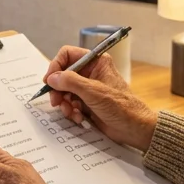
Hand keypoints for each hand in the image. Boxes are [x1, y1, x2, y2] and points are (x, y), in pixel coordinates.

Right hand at [44, 45, 158, 150]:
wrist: (134, 128)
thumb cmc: (121, 107)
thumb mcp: (93, 92)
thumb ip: (71, 82)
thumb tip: (52, 78)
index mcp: (96, 62)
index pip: (68, 55)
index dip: (56, 66)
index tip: (49, 80)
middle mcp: (91, 73)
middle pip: (63, 75)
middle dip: (58, 89)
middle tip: (55, 101)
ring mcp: (88, 89)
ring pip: (64, 91)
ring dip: (64, 103)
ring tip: (70, 112)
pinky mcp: (87, 103)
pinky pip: (70, 104)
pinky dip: (71, 111)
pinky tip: (79, 118)